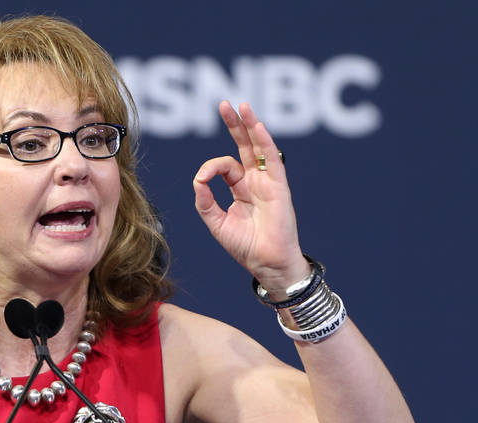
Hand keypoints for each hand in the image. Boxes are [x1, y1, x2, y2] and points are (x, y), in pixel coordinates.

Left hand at [192, 101, 309, 290]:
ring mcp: (268, 182)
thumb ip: (205, 201)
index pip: (224, 166)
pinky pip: (272, 160)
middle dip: (235, 125)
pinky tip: (257, 126)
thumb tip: (197, 179)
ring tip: (242, 105)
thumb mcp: (216, 222)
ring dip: (250, 125)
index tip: (202, 180)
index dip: (210, 169)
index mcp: (240, 189)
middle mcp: (255, 181)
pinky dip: (265, 142)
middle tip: (225, 104)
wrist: (266, 263)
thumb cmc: (245, 246)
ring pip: (259, 147)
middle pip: (244, 146)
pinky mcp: (279, 187)